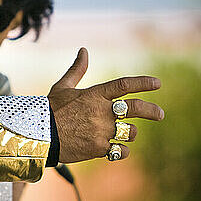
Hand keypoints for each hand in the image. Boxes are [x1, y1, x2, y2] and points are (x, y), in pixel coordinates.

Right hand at [48, 48, 163, 162]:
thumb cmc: (50, 110)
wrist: (39, 135)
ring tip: (124, 134)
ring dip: (131, 133)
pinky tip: (118, 149)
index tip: (157, 84)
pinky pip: (121, 150)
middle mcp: (102, 111)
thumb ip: (77, 70)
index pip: (125, 85)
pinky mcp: (99, 148)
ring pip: (131, 132)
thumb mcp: (62, 87)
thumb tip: (84, 50)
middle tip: (160, 114)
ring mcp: (102, 131)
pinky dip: (122, 150)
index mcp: (95, 94)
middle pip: (136, 109)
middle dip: (152, 111)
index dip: (143, 83)